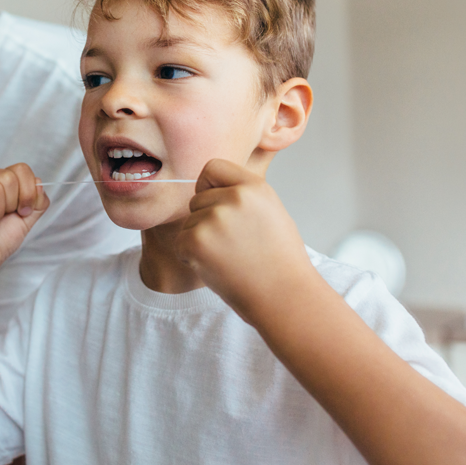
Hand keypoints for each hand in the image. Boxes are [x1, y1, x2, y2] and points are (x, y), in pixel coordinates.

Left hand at [177, 159, 316, 324]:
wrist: (284, 297)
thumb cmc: (279, 260)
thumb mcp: (270, 211)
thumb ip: (243, 194)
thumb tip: (210, 187)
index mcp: (254, 186)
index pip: (213, 167)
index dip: (210, 187)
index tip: (219, 205)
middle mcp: (234, 198)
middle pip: (197, 198)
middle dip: (207, 219)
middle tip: (234, 244)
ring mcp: (214, 219)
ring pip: (189, 222)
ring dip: (201, 240)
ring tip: (230, 258)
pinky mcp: (196, 242)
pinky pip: (181, 242)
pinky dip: (191, 257)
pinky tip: (218, 267)